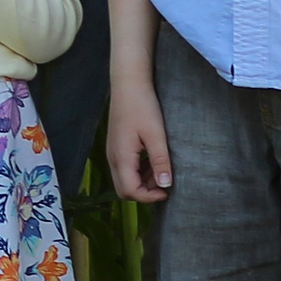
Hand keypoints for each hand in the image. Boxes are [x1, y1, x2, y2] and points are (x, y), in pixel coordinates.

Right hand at [107, 76, 173, 201]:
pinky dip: (138, 172)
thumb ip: (160, 162)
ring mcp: (112, 151)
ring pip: (123, 179)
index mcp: (121, 157)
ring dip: (141, 182)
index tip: (167, 190)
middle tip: (163, 184)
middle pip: (123, 189)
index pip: (130, 191)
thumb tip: (165, 185)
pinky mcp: (116, 145)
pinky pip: (124, 168)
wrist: (128, 83)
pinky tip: (152, 161)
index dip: (149, 197)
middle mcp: (112, 157)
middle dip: (143, 193)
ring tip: (161, 171)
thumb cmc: (142, 106)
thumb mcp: (156, 135)